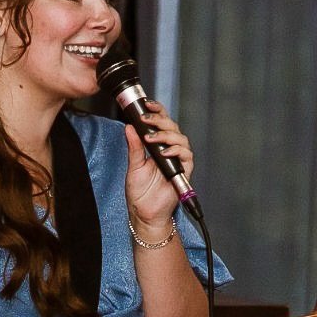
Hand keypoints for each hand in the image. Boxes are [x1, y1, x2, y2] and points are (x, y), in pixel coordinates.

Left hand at [124, 100, 193, 237]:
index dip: (157, 111)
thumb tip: (129, 127)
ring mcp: (177, 160)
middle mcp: (169, 151)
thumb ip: (134, 146)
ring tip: (152, 138)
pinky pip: (186, 156)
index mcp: (158, 146)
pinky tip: (165, 152)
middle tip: (146, 119)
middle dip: (160, 120)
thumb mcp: (133, 165)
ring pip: (181, 139)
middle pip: (172, 127)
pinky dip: (176, 151)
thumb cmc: (140, 192)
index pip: (161, 123)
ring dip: (166, 135)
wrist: (144, 213)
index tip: (146, 104)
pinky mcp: (184, 171)